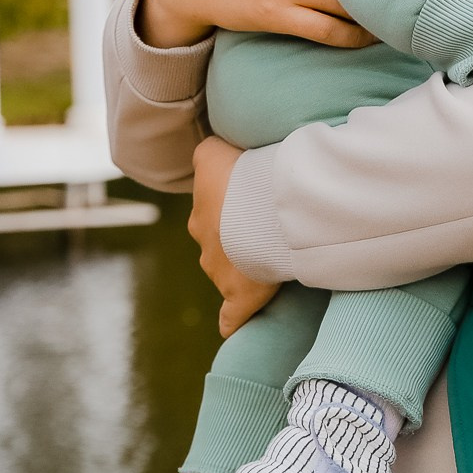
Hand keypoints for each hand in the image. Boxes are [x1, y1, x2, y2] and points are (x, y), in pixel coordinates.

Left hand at [190, 134, 279, 337]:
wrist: (260, 211)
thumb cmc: (244, 177)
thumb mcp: (215, 152)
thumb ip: (208, 151)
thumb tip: (209, 147)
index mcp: (202, 211)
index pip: (210, 209)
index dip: (230, 205)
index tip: (250, 202)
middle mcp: (205, 241)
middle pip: (216, 240)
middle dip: (234, 236)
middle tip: (264, 227)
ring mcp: (220, 271)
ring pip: (225, 270)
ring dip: (242, 266)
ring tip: (270, 259)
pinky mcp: (239, 296)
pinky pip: (232, 315)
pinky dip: (233, 319)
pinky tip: (234, 325)